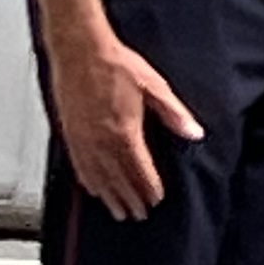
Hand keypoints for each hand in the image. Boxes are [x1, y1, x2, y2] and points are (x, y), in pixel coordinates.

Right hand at [48, 22, 203, 221]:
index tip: (156, 201)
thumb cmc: (114, 64)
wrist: (79, 49)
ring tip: (117, 211)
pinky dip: (87, 181)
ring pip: (97, 177)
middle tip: (138, 215)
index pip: (140, 171)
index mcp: (124, 132)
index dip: (149, 188)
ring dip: (109, 196)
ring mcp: (82, 139)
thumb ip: (174, 114)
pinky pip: (78, 165)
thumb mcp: (154, 86)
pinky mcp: (69, 133)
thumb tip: (194, 133)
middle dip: (130, 199)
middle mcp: (101, 141)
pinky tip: (92, 188)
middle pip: (118, 180)